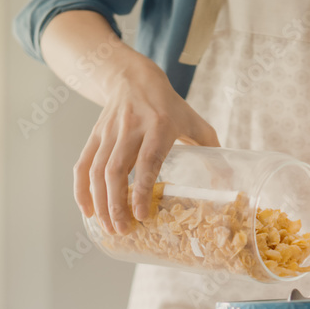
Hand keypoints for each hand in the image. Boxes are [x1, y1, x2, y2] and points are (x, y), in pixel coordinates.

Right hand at [73, 53, 219, 234]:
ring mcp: (109, 132)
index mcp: (160, 126)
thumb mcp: (194, 121)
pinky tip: (88, 210)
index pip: (147, 161)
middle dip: (116, 204)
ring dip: (100, 202)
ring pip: (96, 170)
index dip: (141, 190)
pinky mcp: (95, 135)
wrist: (133, 78)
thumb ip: (210, 148)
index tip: (141, 216)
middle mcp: (131, 128)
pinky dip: (81, 189)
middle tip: (123, 230)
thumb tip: (227, 180)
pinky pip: (83, 164)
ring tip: (109, 227)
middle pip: (116, 170)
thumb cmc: (169, 105)